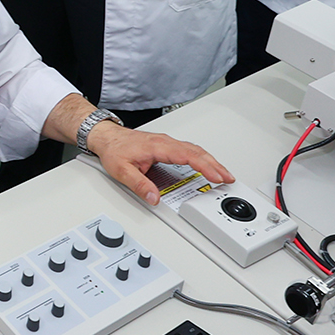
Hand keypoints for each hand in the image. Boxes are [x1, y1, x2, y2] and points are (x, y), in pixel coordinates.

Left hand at [89, 124, 233, 205]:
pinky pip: (188, 150)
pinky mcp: (166, 146)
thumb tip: (154, 198)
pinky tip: (206, 166)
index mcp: (158, 146)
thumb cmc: (113, 150)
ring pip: (194, 150)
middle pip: (197, 152)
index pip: (188, 156)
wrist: (106, 136)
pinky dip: (201, 158)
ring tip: (223, 174)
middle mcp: (165, 142)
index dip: (205, 167)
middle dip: (215, 165)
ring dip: (210, 161)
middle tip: (229, 178)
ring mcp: (167, 143)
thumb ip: (140, 185)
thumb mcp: (122, 171)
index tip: (217, 176)